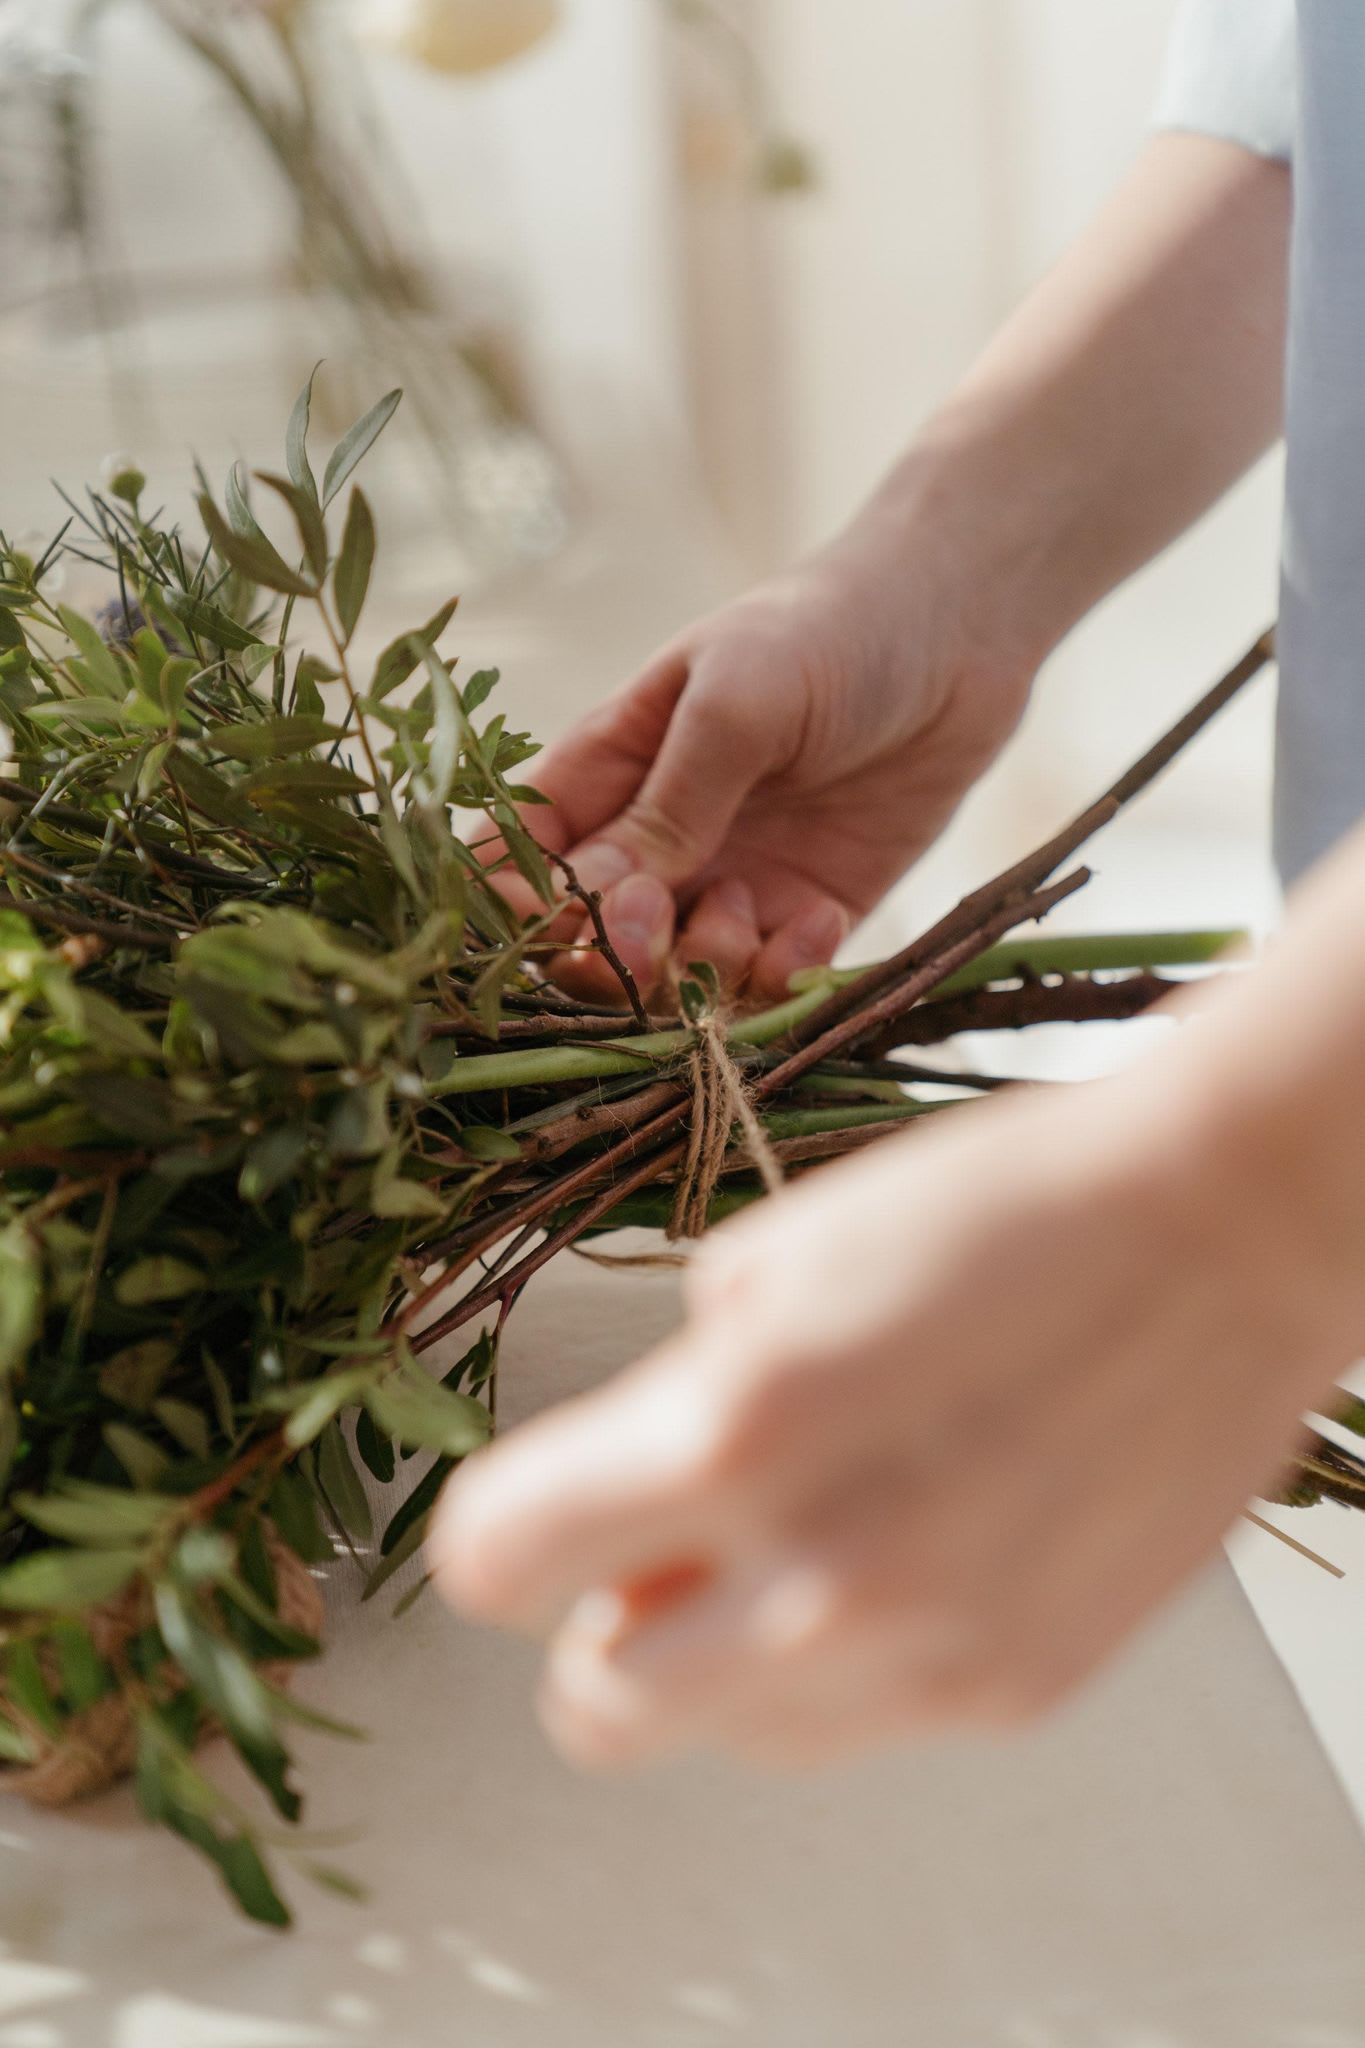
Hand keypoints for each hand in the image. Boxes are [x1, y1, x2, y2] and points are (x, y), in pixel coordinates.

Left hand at [429, 1050, 1358, 1769]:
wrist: (1217, 1235)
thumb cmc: (999, 1208)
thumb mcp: (781, 1259)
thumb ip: (676, 1400)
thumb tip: (639, 1492)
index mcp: (738, 1429)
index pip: (500, 1562)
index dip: (502, 1529)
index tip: (534, 1508)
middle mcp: (823, 1576)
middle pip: (594, 1708)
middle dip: (596, 1627)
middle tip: (649, 1549)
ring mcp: (929, 1653)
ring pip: (724, 1735)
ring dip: (717, 1655)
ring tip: (801, 1532)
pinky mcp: (1016, 1688)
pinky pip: (857, 1724)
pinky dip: (839, 1661)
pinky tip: (903, 1547)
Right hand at [507, 503, 1037, 1004]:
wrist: (960, 630)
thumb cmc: (828, 632)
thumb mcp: (736, 701)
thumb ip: (669, 805)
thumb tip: (598, 902)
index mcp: (605, 774)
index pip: (514, 862)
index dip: (518, 909)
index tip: (563, 916)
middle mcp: (655, 841)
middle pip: (583, 944)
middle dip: (607, 961)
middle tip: (655, 936)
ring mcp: (728, 882)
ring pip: (673, 981)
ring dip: (703, 969)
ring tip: (757, 908)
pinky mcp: (805, 915)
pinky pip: (767, 986)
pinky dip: (783, 974)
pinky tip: (820, 918)